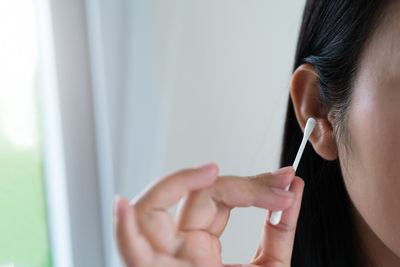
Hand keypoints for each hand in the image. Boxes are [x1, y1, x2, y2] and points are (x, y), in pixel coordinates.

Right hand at [114, 163, 303, 266]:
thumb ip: (280, 229)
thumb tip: (294, 186)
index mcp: (201, 249)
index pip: (217, 199)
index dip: (253, 186)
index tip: (288, 182)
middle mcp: (179, 251)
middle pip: (193, 199)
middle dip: (235, 185)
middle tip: (276, 183)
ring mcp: (164, 264)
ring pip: (152, 212)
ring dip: (175, 185)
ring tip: (208, 173)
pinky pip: (130, 254)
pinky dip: (124, 230)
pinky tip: (124, 207)